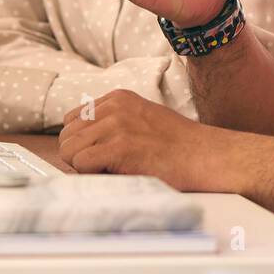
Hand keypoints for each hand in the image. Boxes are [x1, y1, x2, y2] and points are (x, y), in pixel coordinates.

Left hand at [58, 89, 244, 191]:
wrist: (207, 156)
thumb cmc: (178, 146)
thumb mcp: (142, 119)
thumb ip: (113, 123)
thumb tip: (80, 144)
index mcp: (118, 98)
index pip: (72, 120)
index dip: (82, 143)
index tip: (99, 154)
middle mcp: (114, 107)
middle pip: (67, 136)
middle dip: (79, 156)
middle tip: (105, 167)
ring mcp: (116, 125)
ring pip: (70, 150)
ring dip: (85, 167)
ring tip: (113, 170)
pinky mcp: (119, 146)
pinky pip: (81, 164)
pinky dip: (92, 175)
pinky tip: (117, 175)